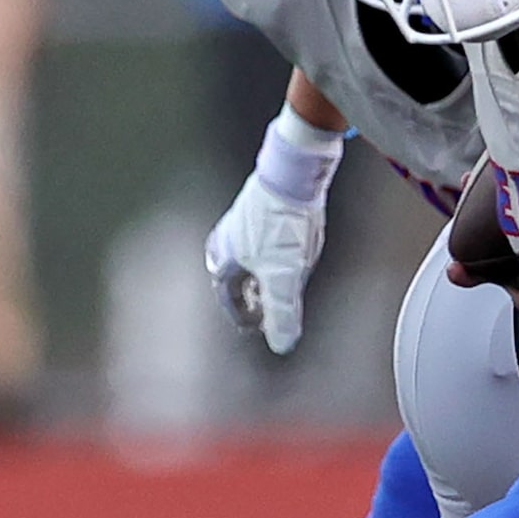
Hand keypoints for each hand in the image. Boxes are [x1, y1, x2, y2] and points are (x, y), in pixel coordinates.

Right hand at [205, 174, 325, 354]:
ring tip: (276, 285)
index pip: (228, 297)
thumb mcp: (285, 278)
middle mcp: (226, 239)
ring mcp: (242, 221)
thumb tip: (281, 345)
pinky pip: (261, 241)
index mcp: (224, 259)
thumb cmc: (282, 224)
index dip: (243, 315)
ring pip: (246, 258)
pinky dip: (271, 256)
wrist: (294, 172)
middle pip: (233, 277)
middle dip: (247, 296)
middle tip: (261, 308)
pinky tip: (290, 253)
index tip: (256, 327)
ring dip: (259, 276)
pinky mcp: (260, 208)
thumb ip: (282, 313)